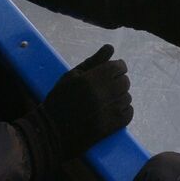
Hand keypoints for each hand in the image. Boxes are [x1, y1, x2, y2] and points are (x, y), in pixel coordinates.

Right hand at [12, 43, 132, 179]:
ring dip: (119, 97)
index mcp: (91, 80)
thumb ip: (93, 61)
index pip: (119, 67)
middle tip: (106, 87)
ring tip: (106, 100)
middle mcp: (102, 94)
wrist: (51, 132)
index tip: (111, 71)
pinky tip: (111, 110)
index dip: (117, 68)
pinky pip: (128, 113)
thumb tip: (111, 47)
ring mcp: (108, 112)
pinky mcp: (110, 126)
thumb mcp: (71, 76)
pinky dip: (123, 110)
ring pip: (127, 97)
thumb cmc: (59, 100)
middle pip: (125, 82)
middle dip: (118, 81)